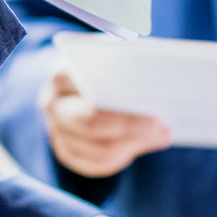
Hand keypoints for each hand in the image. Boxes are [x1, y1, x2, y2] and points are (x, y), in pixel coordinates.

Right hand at [44, 65, 171, 178]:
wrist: (79, 80)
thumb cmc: (102, 62)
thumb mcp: (111, 52)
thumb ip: (127, 60)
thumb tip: (158, 77)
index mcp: (61, 76)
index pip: (86, 92)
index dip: (120, 106)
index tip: (155, 108)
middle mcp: (53, 105)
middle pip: (90, 125)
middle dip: (130, 128)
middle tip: (163, 127)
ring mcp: (57, 131)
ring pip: (96, 150)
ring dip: (133, 145)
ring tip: (162, 135)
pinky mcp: (67, 151)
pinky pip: (96, 164)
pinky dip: (123, 157)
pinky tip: (146, 144)